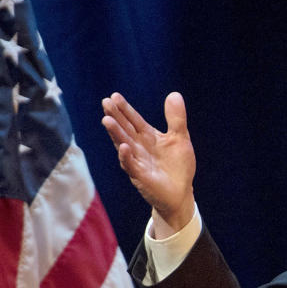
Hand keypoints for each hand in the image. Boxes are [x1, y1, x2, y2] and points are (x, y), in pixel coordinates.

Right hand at [101, 91, 196, 234]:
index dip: (125, 109)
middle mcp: (139, 148)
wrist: (181, 194)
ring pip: (123, 145)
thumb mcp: (180, 138)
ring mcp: (137, 162)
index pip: (134, 120)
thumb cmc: (178, 166)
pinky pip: (131, 165)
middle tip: (105, 103)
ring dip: (115, 133)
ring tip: (107, 120)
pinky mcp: (140, 177)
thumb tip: (174, 94)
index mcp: (148, 137)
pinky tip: (123, 147)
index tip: (114, 96)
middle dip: (115, 117)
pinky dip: (126, 157)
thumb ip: (176, 118)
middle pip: (125, 130)